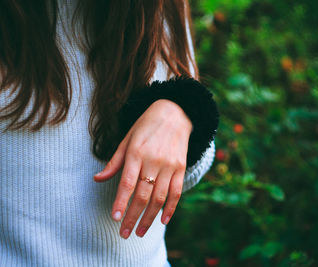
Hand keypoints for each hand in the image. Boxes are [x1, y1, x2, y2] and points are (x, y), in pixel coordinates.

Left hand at [93, 99, 192, 238]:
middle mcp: (153, 160)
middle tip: (125, 233)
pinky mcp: (181, 167)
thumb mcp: (127, 138)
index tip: (115, 218)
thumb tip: (97, 179)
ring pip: (160, 197)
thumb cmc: (146, 126)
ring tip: (140, 232)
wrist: (175, 112)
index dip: (121, 202)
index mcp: (136, 152)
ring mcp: (169, 165)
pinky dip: (170, 208)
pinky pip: (176, 192)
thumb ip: (114, 162)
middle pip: (143, 195)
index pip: (127, 183)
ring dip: (149, 218)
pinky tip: (163, 220)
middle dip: (133, 217)